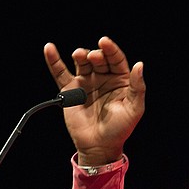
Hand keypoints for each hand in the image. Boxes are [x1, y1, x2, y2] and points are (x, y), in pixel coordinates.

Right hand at [44, 36, 145, 165]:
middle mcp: (102, 77)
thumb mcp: (134, 109)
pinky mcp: (70, 90)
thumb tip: (139, 65)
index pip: (116, 59)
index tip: (104, 42)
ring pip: (81, 63)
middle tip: (93, 57)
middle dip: (95, 55)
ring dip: (79, 55)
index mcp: (120, 79)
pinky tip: (49, 48)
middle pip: (98, 59)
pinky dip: (54, 61)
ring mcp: (85, 82)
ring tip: (78, 55)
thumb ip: (137, 87)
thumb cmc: (119, 129)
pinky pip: (60, 73)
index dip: (111, 49)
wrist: (99, 146)